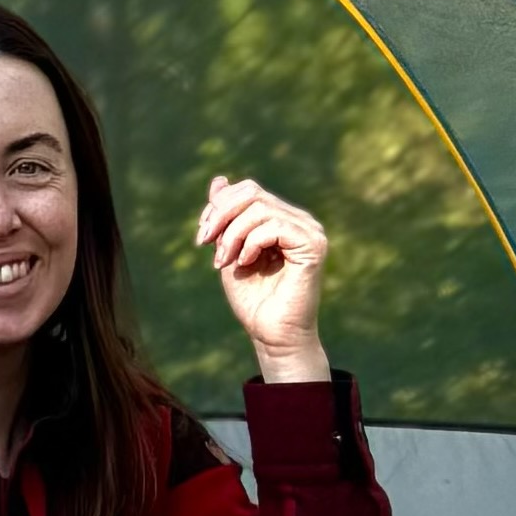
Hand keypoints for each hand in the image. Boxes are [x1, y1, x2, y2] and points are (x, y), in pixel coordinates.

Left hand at [197, 172, 329, 383]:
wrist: (272, 336)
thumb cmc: (253, 299)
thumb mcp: (228, 250)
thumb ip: (225, 218)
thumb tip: (218, 180)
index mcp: (282, 219)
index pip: (247, 191)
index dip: (218, 206)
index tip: (201, 236)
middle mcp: (299, 220)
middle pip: (252, 193)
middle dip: (220, 215)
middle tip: (204, 242)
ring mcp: (310, 230)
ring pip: (259, 208)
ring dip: (232, 234)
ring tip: (223, 261)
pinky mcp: (313, 245)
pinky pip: (274, 225)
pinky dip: (251, 242)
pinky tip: (245, 263)